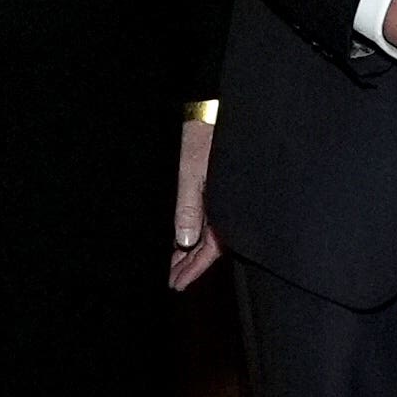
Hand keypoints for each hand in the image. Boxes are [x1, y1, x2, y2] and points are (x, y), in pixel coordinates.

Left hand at [169, 116, 222, 289]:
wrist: (213, 111)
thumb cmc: (204, 137)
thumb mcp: (192, 171)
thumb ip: (189, 207)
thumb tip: (185, 240)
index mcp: (224, 206)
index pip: (211, 249)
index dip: (194, 269)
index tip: (177, 285)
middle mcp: (225, 206)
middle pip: (208, 246)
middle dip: (190, 265)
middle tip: (172, 282)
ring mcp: (221, 200)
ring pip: (207, 236)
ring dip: (190, 252)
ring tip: (173, 268)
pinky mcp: (217, 190)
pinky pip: (207, 220)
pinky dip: (194, 234)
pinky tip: (184, 242)